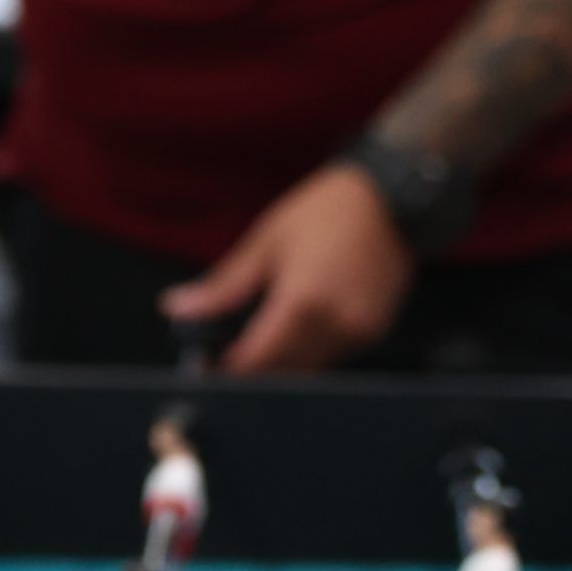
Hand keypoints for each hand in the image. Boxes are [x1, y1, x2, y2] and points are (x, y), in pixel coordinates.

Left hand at [161, 164, 415, 373]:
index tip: (207, 367)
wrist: (393, 198)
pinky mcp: (374, 332)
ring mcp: (359, 332)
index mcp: (302, 303)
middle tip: (227, 354)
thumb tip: (178, 309)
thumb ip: (223, 287)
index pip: (256, 360)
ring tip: (260, 336)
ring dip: (281, 362)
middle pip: (282, 372)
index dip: (227, 371)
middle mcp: (335, 325)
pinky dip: (308, 351)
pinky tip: (297, 327)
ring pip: (308, 369)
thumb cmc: (326, 211)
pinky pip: (332, 356)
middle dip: (252, 369)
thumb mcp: (266, 243)